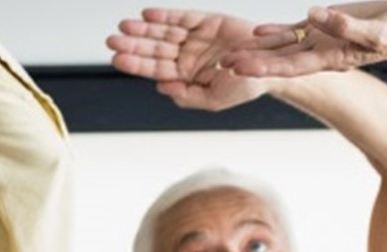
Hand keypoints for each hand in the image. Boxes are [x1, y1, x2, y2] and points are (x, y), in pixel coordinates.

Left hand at [109, 9, 275, 111]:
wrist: (272, 67)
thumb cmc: (246, 86)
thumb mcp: (215, 100)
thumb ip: (188, 97)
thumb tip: (161, 87)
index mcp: (185, 75)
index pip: (155, 69)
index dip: (136, 63)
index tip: (118, 59)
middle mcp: (186, 55)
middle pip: (154, 49)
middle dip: (133, 45)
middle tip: (113, 41)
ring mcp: (195, 37)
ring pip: (163, 32)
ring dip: (143, 29)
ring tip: (125, 27)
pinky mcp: (205, 21)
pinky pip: (181, 18)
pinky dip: (164, 17)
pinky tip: (148, 15)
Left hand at [227, 3, 386, 78]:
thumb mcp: (379, 31)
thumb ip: (348, 27)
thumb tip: (316, 16)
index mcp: (333, 58)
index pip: (292, 65)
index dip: (265, 66)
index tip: (240, 68)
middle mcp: (322, 53)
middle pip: (279, 60)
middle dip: (251, 62)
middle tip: (221, 64)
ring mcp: (322, 40)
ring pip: (282, 47)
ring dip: (256, 51)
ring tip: (228, 53)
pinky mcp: (325, 26)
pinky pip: (294, 30)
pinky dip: (274, 32)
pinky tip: (254, 32)